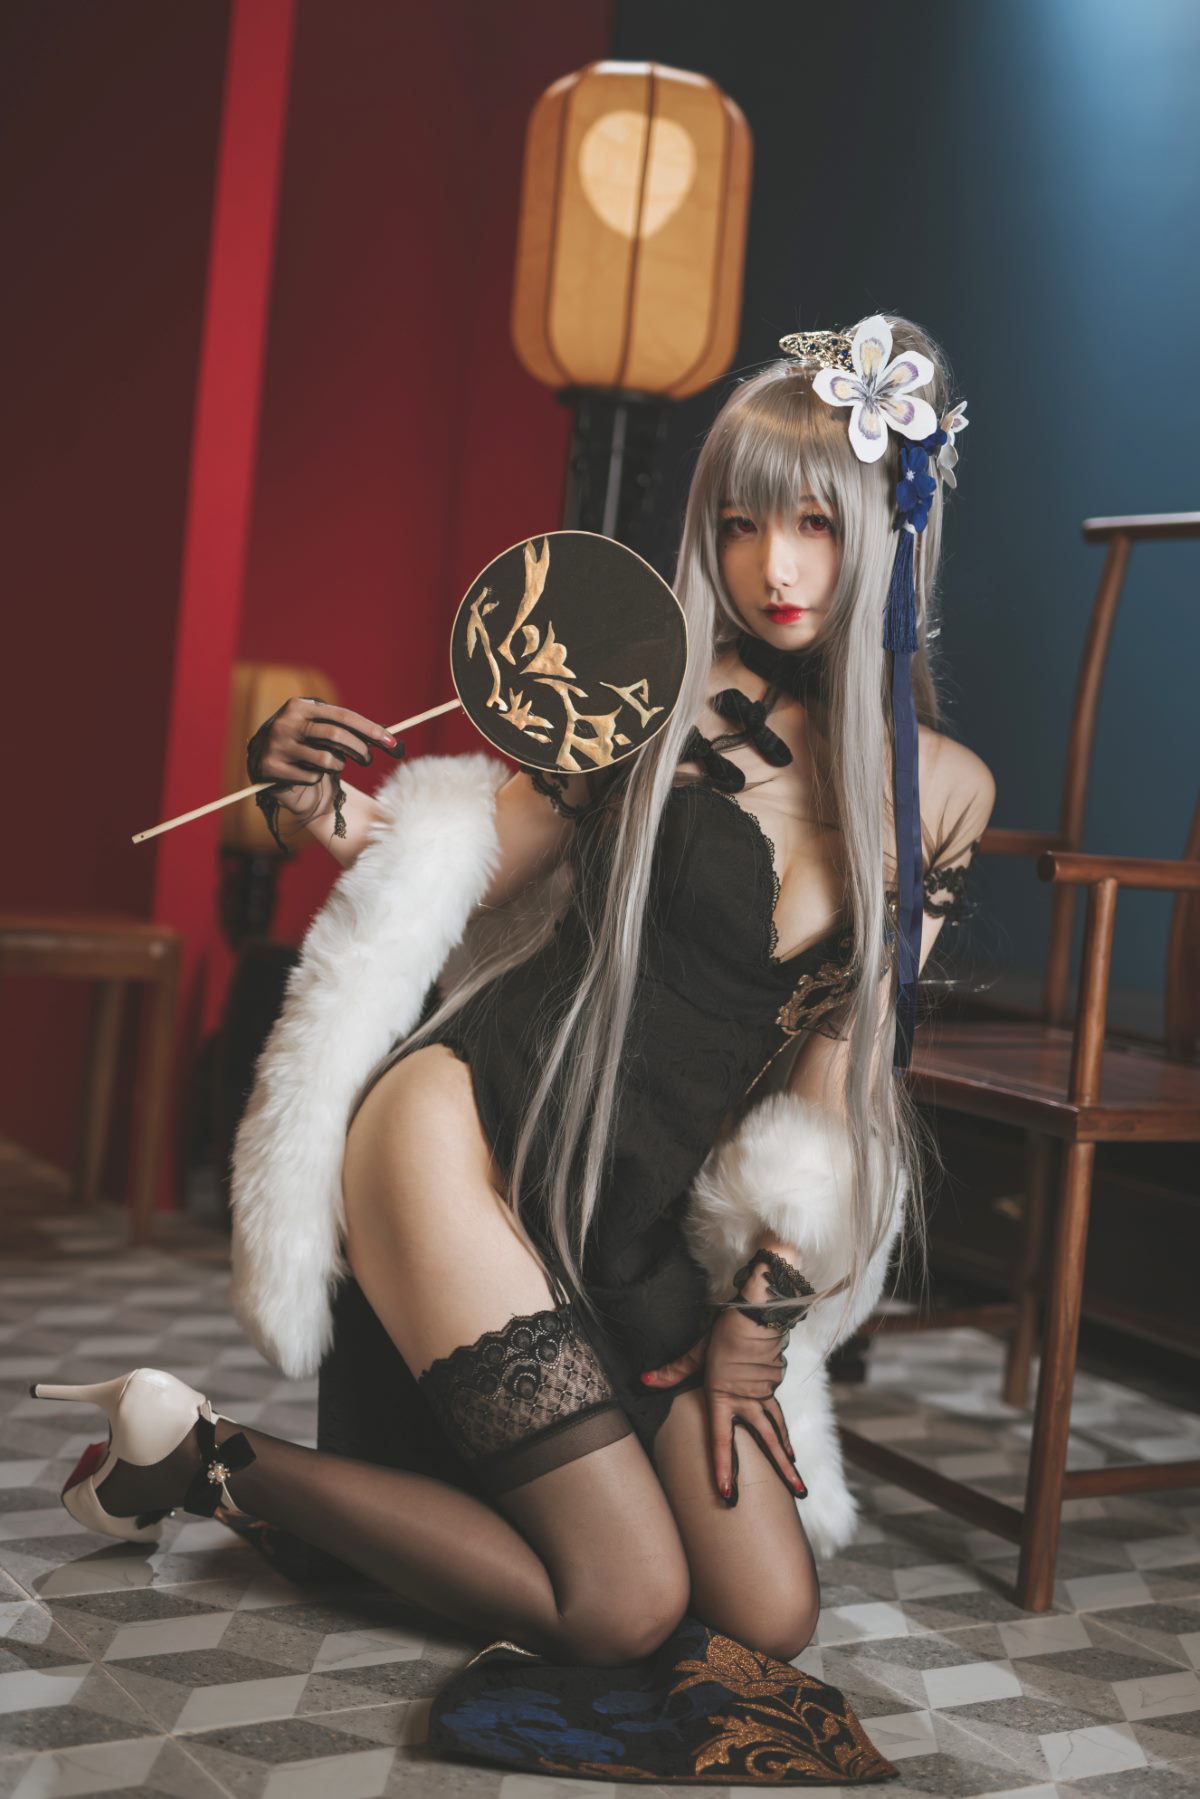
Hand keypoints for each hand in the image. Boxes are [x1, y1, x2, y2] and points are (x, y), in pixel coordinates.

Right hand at [246, 697, 403, 821]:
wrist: (268, 766)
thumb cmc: (305, 746)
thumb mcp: (322, 730)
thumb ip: (346, 729)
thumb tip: (387, 736)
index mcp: (300, 706)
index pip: (343, 715)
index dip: (370, 729)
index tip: (392, 742)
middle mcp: (286, 722)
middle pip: (336, 735)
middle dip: (360, 750)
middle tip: (368, 759)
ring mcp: (277, 744)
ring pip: (326, 760)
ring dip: (337, 766)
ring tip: (333, 766)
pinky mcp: (271, 767)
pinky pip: (311, 777)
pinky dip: (317, 779)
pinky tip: (307, 775)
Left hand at [640, 1312, 804, 1507]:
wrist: (758, 1311)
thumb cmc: (725, 1330)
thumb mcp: (698, 1351)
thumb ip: (675, 1370)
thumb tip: (645, 1379)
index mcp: (724, 1396)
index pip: (722, 1441)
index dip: (723, 1468)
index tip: (727, 1493)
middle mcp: (748, 1400)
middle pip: (768, 1441)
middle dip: (784, 1469)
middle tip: (799, 1492)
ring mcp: (765, 1392)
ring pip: (778, 1428)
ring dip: (787, 1452)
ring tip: (795, 1474)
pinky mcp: (774, 1381)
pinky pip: (776, 1408)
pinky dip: (781, 1426)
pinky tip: (783, 1435)